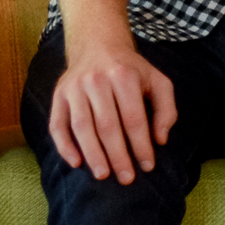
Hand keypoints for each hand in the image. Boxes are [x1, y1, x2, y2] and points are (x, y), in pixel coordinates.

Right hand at [49, 36, 177, 184]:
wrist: (98, 45)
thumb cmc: (132, 70)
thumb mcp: (157, 81)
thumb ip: (166, 109)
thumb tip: (161, 139)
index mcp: (123, 76)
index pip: (133, 118)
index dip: (141, 145)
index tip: (147, 166)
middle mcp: (96, 81)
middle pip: (107, 126)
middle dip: (118, 155)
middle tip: (127, 178)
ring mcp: (74, 88)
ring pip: (82, 127)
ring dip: (92, 154)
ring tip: (103, 175)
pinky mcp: (58, 96)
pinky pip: (57, 125)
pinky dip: (64, 146)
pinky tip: (76, 163)